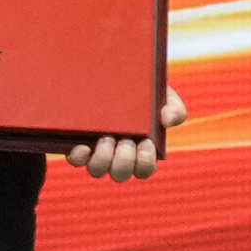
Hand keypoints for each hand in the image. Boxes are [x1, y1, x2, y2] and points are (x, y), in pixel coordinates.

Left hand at [67, 86, 190, 182]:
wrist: (115, 77)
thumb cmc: (143, 92)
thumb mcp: (162, 97)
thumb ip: (174, 108)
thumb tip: (167, 120)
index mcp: (140, 150)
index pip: (144, 170)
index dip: (145, 163)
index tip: (146, 142)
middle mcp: (117, 155)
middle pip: (120, 174)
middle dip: (124, 159)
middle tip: (125, 139)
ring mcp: (95, 151)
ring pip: (97, 171)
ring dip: (103, 158)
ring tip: (106, 137)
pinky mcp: (76, 142)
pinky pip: (76, 160)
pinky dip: (78, 156)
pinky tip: (82, 144)